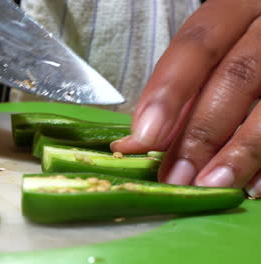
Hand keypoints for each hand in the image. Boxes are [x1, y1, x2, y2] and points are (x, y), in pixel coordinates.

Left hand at [111, 0, 260, 196]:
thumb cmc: (233, 49)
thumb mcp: (207, 58)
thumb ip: (176, 95)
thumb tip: (135, 142)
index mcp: (231, 13)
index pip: (196, 46)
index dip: (169, 91)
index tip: (146, 136)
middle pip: (235, 78)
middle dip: (201, 134)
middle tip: (176, 176)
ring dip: (239, 152)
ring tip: (211, 185)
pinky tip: (253, 186)